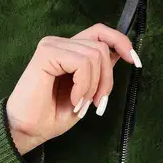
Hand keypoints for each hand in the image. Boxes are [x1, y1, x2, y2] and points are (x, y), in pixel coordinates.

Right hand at [3, 24, 140, 155]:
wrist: (27, 130)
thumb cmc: (52, 115)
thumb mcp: (86, 92)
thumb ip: (98, 71)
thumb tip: (120, 54)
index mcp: (69, 50)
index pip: (101, 32)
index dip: (121, 42)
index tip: (136, 62)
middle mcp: (60, 43)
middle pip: (102, 47)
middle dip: (107, 79)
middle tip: (97, 104)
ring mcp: (52, 46)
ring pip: (95, 55)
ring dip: (94, 86)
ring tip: (80, 104)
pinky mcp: (46, 53)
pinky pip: (82, 63)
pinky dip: (83, 86)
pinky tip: (73, 99)